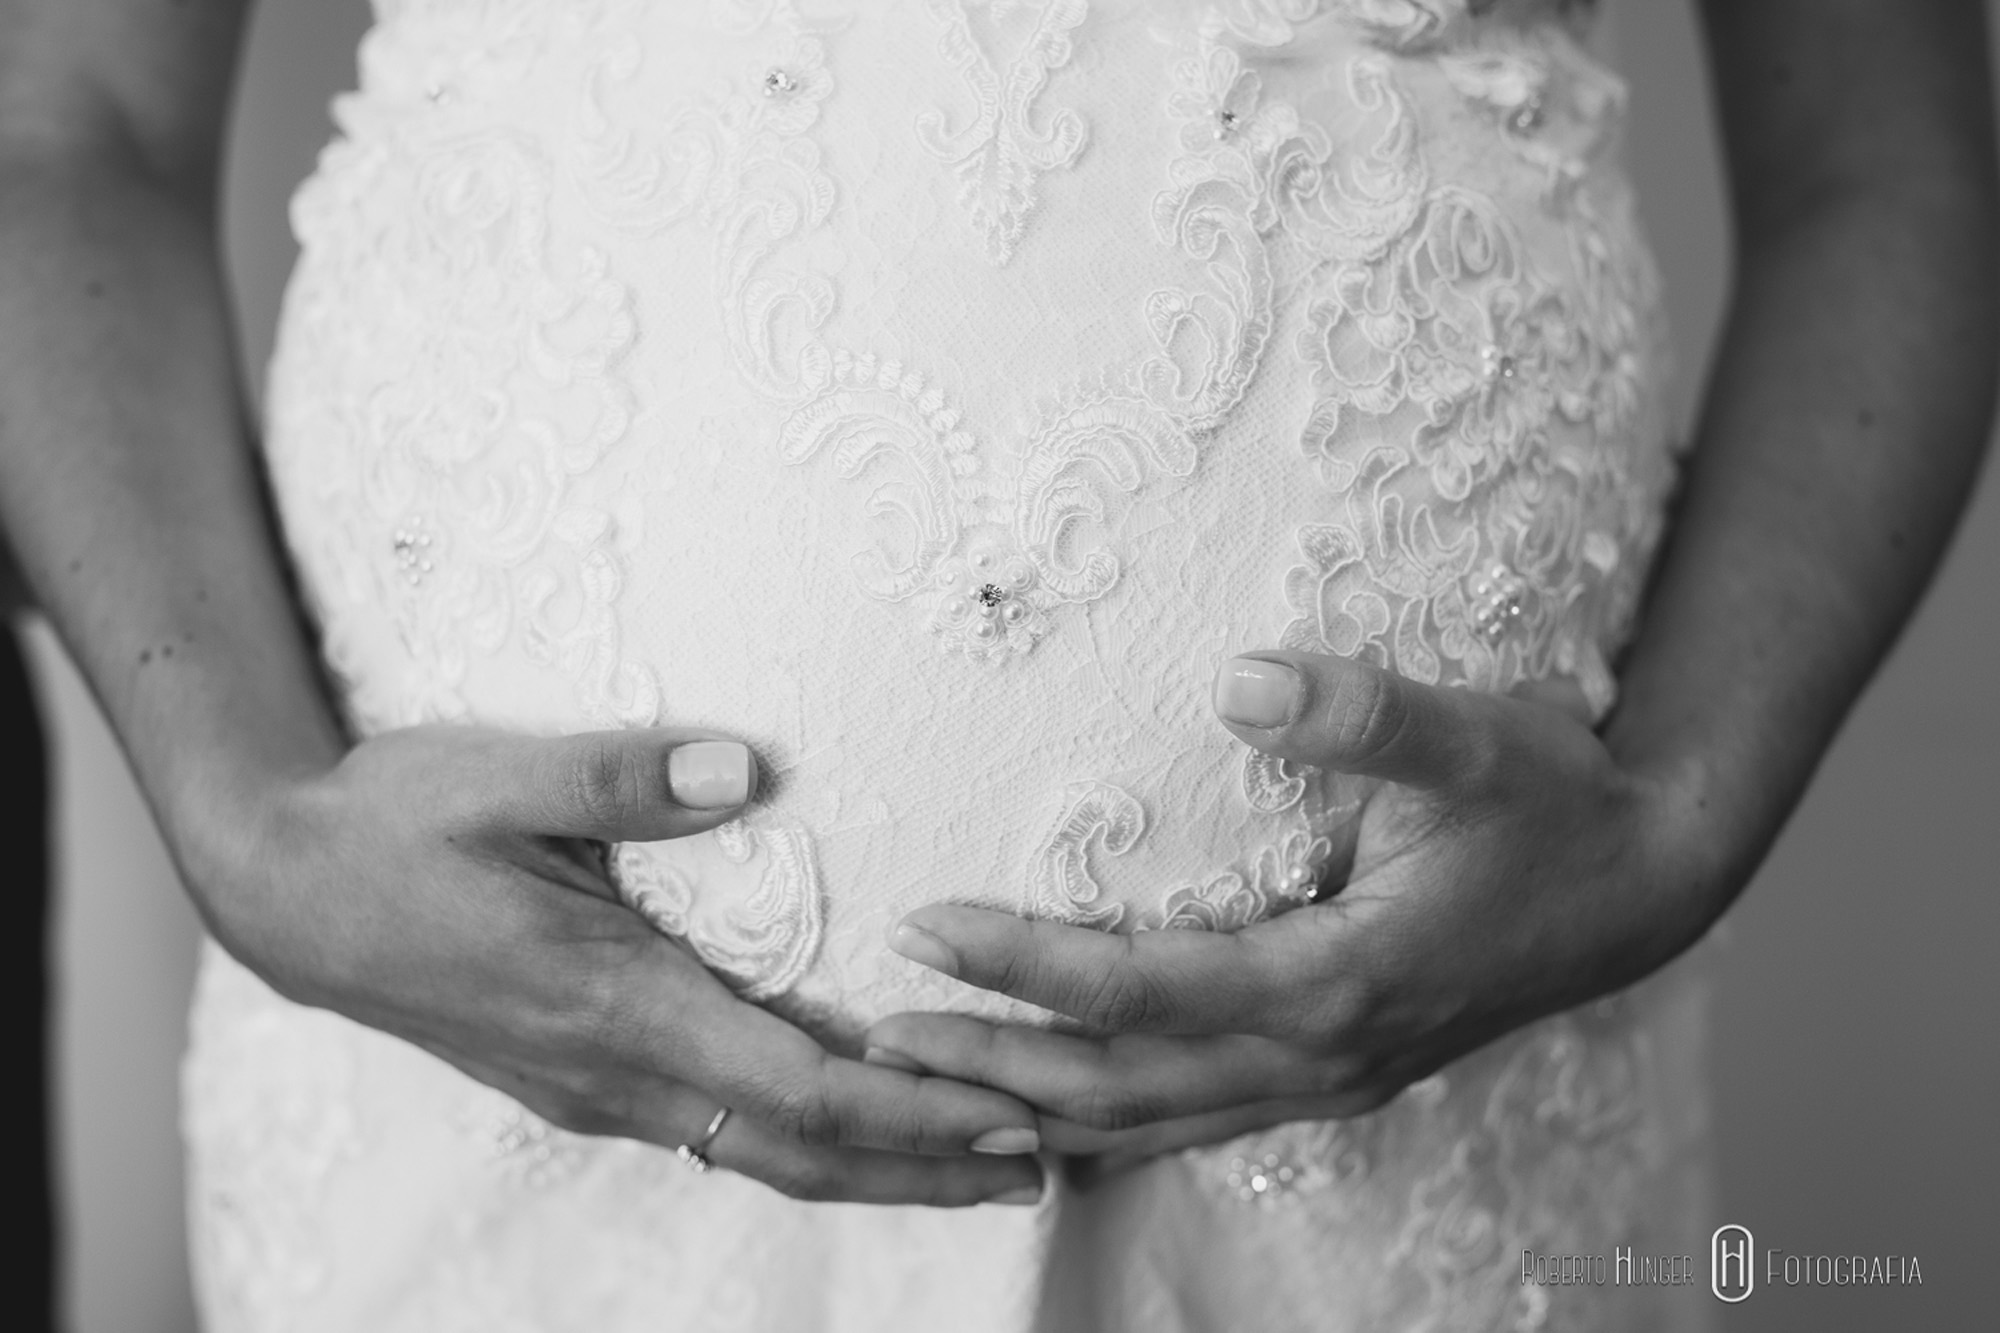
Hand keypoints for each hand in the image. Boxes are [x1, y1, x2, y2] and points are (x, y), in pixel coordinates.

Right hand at [184, 725, 1044, 1206]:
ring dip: (874, 1163)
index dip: (915, 1112)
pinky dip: (806, 1139)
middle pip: (801, 1151)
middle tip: (1041, 1169)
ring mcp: (596, 1088)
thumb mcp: (499, 778)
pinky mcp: (582, 1079)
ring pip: (760, 1154)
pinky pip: (718, 1130)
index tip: (1013, 1120)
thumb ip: (624, 776)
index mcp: (615, 1004)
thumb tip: (745, 767)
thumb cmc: (392, 825)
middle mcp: (615, 1071)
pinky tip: (849, 1122)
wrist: (285, 891)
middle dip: (924, 1168)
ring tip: (974, 1160)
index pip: (799, 1088)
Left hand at [862, 649, 1729, 1180]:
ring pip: (1149, 1124)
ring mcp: (1326, 1079)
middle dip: (989, 1065)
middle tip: (870, 1041)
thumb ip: (1368, 713)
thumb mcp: (1480, 741)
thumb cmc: (1556, 805)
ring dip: (1033, 1109)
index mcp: (1336, 979)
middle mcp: (1318, 1053)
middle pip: (1118, 1084)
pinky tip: (1047, 1117)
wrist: (1647, 888)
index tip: (922, 923)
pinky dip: (1106, 1127)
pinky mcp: (1334, 1075)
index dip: (1022, 963)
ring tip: (925, 1090)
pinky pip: (1193, 1122)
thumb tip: (1242, 680)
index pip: (1139, 989)